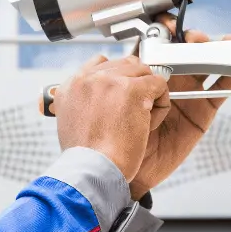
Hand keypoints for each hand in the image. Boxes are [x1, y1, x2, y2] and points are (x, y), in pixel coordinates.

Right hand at [52, 54, 170, 182]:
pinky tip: (147, 122)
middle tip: (133, 110)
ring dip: (147, 94)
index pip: (100, 63)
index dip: (116, 79)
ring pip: (143, 73)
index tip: (120, 97)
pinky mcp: (133, 89)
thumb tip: (98, 97)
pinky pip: (158, 85)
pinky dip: (161, 104)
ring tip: (138, 119)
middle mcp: (88, 78)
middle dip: (134, 84)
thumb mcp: (69, 121)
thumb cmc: (85, 156)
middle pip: (125, 65)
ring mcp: (111, 81)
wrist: (93, 169)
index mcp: (71, 85)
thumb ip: (82, 101)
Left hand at [127, 13, 230, 199]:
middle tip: (188, 39)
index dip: (161, 34)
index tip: (164, 24)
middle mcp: (161, 84)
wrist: (117, 169)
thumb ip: (118, 80)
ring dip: (211, 51)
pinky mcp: (199, 113)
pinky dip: (230, 77)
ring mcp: (183, 97)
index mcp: (138, 78)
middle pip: (182, 53)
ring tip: (212, 44)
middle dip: (187, 40)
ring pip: (202, 67)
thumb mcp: (109, 101)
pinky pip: (218, 92)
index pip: (154, 48)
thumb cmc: (109, 138)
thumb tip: (118, 56)